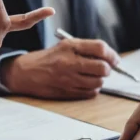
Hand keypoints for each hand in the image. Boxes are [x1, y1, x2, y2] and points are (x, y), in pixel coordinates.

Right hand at [0, 39, 119, 98]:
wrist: (25, 73)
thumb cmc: (47, 59)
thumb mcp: (64, 46)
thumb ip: (86, 49)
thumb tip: (110, 57)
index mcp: (69, 47)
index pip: (100, 48)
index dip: (112, 54)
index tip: (115, 59)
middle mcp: (69, 62)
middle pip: (103, 68)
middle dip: (108, 69)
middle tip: (104, 68)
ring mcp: (68, 79)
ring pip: (98, 82)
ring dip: (99, 80)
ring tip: (92, 76)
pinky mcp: (67, 92)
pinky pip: (90, 93)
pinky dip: (92, 89)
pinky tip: (85, 84)